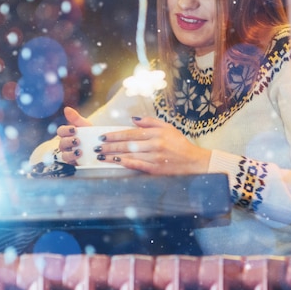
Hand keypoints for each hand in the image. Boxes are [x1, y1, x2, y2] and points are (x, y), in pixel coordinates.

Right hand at [56, 107, 92, 162]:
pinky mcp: (73, 164)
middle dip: (68, 142)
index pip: (61, 131)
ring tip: (79, 152)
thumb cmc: (89, 135)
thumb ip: (76, 118)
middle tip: (77, 140)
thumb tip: (66, 108)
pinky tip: (80, 160)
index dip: (65, 130)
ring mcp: (68, 155)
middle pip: (62, 143)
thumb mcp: (85, 126)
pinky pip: (70, 165)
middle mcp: (65, 145)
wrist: (99, 148)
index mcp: (67, 135)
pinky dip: (75, 162)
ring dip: (70, 154)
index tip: (74, 129)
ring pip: (64, 155)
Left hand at [94, 116, 211, 174]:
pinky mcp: (155, 169)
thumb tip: (133, 119)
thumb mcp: (168, 127)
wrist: (193, 161)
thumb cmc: (180, 143)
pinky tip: (115, 162)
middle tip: (97, 146)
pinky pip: (137, 165)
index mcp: (156, 133)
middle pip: (127, 144)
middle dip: (110, 145)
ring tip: (101, 156)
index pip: (131, 133)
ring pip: (129, 155)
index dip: (115, 134)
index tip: (103, 136)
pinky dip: (125, 163)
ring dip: (113, 155)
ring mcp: (155, 157)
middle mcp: (154, 144)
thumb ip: (151, 122)